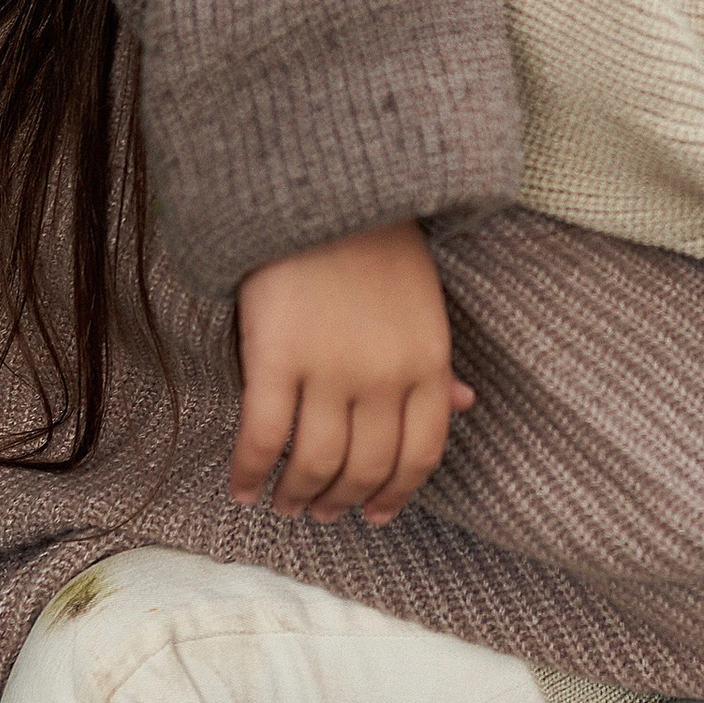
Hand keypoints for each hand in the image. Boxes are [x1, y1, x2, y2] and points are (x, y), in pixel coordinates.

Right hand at [230, 222, 474, 523]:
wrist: (323, 188)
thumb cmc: (375, 243)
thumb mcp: (424, 302)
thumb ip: (436, 360)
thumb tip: (463, 405)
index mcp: (428, 360)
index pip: (420, 454)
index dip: (397, 494)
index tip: (376, 514)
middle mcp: (385, 375)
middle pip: (365, 468)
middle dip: (341, 501)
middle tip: (320, 512)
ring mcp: (331, 369)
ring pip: (314, 463)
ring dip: (296, 495)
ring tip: (282, 503)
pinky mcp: (276, 358)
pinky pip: (263, 437)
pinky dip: (249, 472)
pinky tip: (241, 487)